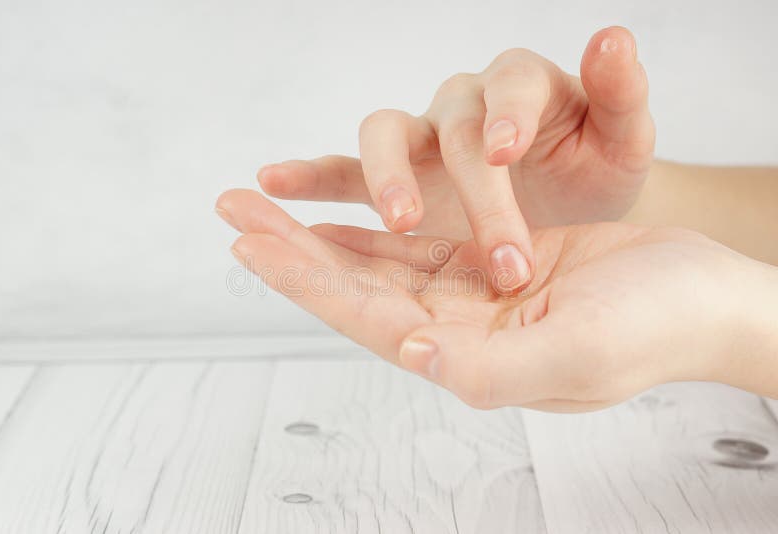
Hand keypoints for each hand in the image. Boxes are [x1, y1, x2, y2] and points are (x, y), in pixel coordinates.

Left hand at [216, 190, 777, 410]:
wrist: (704, 299)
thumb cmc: (655, 329)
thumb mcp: (576, 353)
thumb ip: (491, 366)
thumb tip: (412, 352)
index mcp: (468, 355)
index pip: (364, 315)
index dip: (305, 281)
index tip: (250, 244)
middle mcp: (457, 329)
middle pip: (353, 286)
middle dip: (291, 248)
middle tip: (234, 210)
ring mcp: (471, 297)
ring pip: (375, 262)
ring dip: (318, 234)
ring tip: (266, 206)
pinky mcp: (490, 263)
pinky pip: (414, 246)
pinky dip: (370, 228)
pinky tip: (335, 217)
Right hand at [256, 26, 654, 294]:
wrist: (570, 207)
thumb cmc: (595, 168)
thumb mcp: (623, 139)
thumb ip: (621, 94)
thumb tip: (614, 35)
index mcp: (521, 87)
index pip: (510, 86)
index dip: (506, 113)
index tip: (506, 151)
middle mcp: (463, 105)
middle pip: (451, 127)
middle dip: (473, 189)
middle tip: (496, 251)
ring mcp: (421, 140)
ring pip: (384, 135)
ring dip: (384, 174)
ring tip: (398, 220)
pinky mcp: (392, 179)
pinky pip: (342, 172)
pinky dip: (309, 177)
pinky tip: (272, 183)